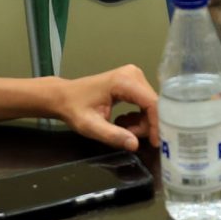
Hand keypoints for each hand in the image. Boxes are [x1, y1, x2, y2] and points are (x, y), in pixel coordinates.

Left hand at [40, 63, 161, 150]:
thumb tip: (134, 144)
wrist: (63, 96)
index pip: (152, 103)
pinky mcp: (133, 81)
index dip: (157, 124)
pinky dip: (138, 117)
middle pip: (153, 104)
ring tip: (122, 130)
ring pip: (151, 105)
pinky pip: (145, 103)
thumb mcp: (91, 126)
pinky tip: (123, 122)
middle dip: (146, 125)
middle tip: (129, 137)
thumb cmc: (74, 108)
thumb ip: (113, 135)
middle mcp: (133, 74)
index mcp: (124, 81)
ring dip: (142, 123)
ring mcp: (134, 76)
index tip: (155, 142)